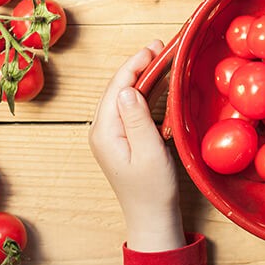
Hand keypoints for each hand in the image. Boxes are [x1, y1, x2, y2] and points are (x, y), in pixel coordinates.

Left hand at [89, 40, 185, 251]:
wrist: (151, 216)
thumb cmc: (152, 189)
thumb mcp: (149, 151)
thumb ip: (137, 118)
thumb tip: (128, 87)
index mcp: (104, 132)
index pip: (117, 86)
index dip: (135, 63)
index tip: (154, 48)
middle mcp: (102, 130)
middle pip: (118, 87)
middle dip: (139, 65)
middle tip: (161, 48)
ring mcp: (111, 134)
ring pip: (124, 95)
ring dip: (142, 76)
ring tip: (162, 59)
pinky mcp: (122, 138)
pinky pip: (131, 107)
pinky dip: (145, 92)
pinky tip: (160, 84)